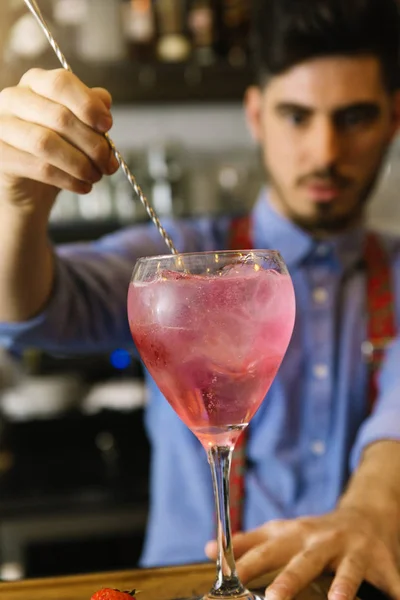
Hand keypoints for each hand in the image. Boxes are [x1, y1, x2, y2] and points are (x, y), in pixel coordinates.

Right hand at [0, 68, 118, 211]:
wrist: (30, 185)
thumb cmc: (56, 150)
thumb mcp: (77, 127)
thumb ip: (89, 110)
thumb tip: (104, 101)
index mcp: (35, 82)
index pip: (61, 82)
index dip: (88, 104)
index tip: (107, 126)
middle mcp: (13, 99)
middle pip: (59, 116)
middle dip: (92, 144)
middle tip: (108, 163)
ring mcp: (1, 127)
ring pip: (47, 143)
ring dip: (80, 164)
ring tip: (95, 176)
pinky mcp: (1, 156)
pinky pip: (40, 168)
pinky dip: (68, 180)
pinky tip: (83, 186)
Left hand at [205, 508, 399, 599]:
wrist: (365, 515)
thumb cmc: (314, 533)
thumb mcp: (282, 533)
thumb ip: (248, 543)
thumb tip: (208, 549)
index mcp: (295, 536)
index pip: (265, 550)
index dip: (245, 562)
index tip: (225, 576)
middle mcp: (322, 541)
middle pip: (304, 560)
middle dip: (290, 579)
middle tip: (273, 598)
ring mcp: (353, 550)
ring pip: (347, 569)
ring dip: (343, 585)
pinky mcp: (381, 560)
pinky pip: (389, 579)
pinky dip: (394, 590)